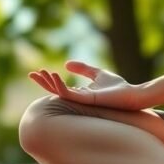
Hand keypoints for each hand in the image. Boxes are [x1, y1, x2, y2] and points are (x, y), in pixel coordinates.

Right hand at [27, 60, 143, 110]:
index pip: (59, 87)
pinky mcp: (86, 100)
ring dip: (49, 83)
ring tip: (42, 73)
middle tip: (31, 74)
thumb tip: (67, 64)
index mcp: (79, 93)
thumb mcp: (98, 73)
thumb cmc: (118, 87)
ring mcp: (81, 100)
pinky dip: (60, 85)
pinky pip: (69, 94)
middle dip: (43, 82)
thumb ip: (83, 69)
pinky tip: (54, 75)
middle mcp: (78, 98)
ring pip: (59, 93)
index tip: (37, 71)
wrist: (131, 95)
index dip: (48, 80)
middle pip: (55, 91)